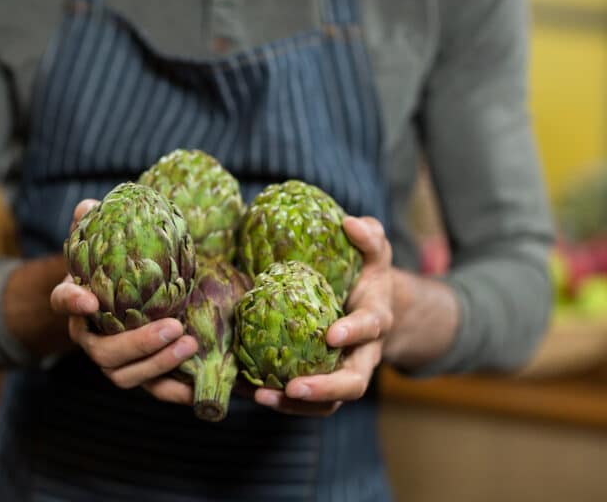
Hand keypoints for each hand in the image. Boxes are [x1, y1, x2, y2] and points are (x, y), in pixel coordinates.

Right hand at [50, 199, 198, 404]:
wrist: (123, 294)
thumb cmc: (114, 266)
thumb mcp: (103, 242)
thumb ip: (94, 223)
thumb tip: (90, 206)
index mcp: (77, 302)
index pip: (62, 301)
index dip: (71, 303)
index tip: (88, 301)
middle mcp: (90, 337)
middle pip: (103, 352)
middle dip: (137, 343)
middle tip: (173, 327)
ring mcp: (113, 360)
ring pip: (125, 375)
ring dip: (158, 364)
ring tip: (190, 344)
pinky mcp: (139, 373)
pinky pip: (151, 390)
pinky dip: (173, 392)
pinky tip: (197, 387)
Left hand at [254, 216, 393, 415]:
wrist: (370, 306)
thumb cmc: (366, 274)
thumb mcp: (374, 252)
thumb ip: (369, 237)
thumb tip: (349, 223)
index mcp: (376, 319)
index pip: (371, 327)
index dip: (354, 332)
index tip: (330, 334)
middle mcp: (363, 353)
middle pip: (354, 383)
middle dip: (325, 388)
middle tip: (293, 388)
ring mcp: (343, 372)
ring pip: (329, 402)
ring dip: (295, 405)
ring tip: (262, 397)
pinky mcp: (322, 382)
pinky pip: (305, 402)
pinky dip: (280, 402)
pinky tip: (250, 392)